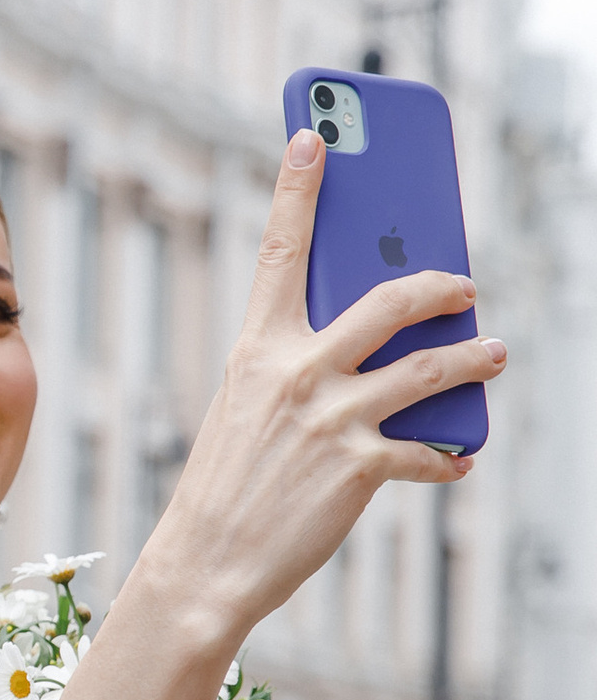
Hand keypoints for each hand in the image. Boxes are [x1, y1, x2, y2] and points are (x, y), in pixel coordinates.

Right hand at [140, 130, 501, 649]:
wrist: (206, 563)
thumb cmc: (228, 483)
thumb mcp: (249, 407)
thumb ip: (298, 367)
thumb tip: (372, 347)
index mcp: (257, 348)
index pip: (280, 250)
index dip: (298, 188)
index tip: (312, 136)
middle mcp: (296, 372)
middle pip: (388, 300)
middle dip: (439, 284)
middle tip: (465, 282)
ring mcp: (331, 418)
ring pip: (429, 368)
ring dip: (473, 359)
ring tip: (492, 355)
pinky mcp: (360, 467)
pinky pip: (428, 450)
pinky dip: (449, 456)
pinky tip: (460, 459)